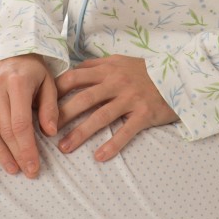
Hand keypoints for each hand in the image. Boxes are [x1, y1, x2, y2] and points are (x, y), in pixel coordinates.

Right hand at [0, 53, 57, 178]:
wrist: (12, 46)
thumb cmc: (32, 70)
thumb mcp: (49, 82)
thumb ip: (50, 107)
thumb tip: (50, 132)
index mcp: (18, 82)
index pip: (21, 124)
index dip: (26, 149)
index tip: (33, 168)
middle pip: (4, 129)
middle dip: (15, 154)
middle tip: (24, 171)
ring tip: (10, 166)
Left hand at [55, 55, 177, 160]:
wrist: (177, 76)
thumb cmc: (143, 71)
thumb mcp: (119, 61)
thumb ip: (96, 66)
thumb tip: (71, 71)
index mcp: (107, 68)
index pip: (74, 77)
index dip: (55, 90)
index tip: (40, 104)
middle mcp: (116, 81)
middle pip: (83, 98)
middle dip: (62, 115)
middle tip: (44, 131)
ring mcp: (130, 97)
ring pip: (101, 116)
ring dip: (81, 133)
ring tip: (64, 148)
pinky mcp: (144, 113)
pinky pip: (126, 131)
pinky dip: (112, 145)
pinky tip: (99, 157)